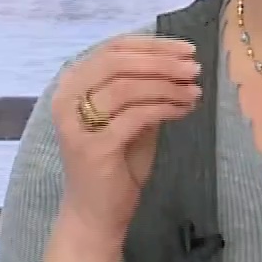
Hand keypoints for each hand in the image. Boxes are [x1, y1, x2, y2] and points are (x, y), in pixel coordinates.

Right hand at [51, 35, 202, 239]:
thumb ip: (143, 90)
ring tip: (194, 91)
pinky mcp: (93, 147)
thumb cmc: (114, 166)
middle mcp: (66, 99)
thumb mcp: (130, 118)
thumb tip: (179, 64)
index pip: (113, 49)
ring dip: (167, 85)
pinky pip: (135, 116)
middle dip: (161, 61)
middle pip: (117, 61)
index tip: (187, 49)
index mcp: (72, 85)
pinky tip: (184, 110)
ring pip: (127, 86)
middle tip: (194, 68)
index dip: (153, 45)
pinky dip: (164, 108)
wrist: (95, 215)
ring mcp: (76, 124)